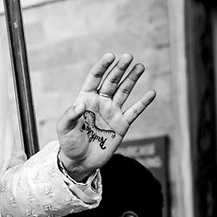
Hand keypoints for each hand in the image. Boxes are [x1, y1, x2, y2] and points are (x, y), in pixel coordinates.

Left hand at [55, 53, 155, 181]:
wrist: (80, 161)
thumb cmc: (69, 143)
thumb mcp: (64, 129)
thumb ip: (70, 115)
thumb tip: (80, 104)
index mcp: (85, 98)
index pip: (94, 78)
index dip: (102, 66)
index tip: (110, 55)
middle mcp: (100, 102)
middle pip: (111, 81)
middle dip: (119, 68)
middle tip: (128, 56)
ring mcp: (112, 112)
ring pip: (124, 91)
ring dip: (132, 79)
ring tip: (140, 66)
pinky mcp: (122, 125)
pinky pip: (134, 111)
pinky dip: (143, 103)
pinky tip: (152, 93)